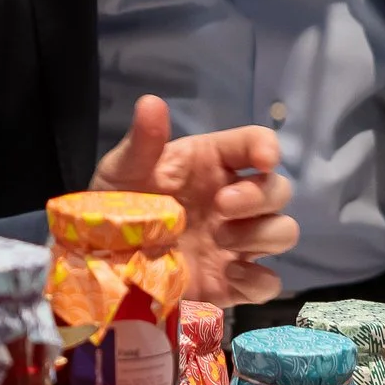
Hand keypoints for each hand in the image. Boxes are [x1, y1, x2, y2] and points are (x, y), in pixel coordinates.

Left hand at [90, 96, 296, 305]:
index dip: (267, 147)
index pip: (254, 144)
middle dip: (260, 196)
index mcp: (210, 164)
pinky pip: (267, 282)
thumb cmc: (116, 207)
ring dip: (261, 235)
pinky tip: (228, 277)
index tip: (264, 160)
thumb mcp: (121, 172)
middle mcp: (231, 200)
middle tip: (221, 207)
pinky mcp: (231, 282)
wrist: (101, 263)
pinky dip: (258, 281)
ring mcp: (236, 242)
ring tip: (219, 241)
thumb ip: (141, 142)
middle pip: (278, 189)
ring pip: (283, 231)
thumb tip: (151, 102)